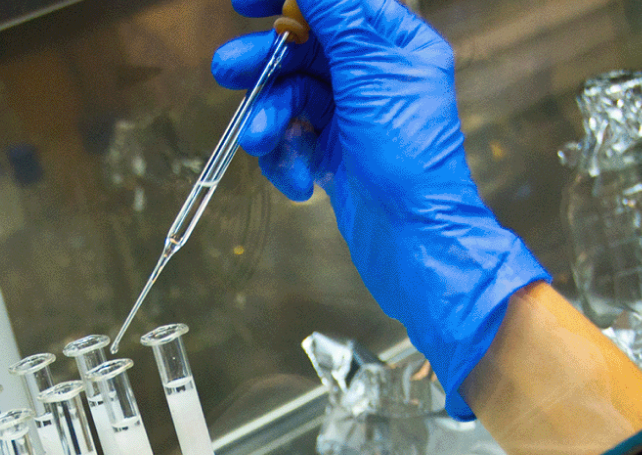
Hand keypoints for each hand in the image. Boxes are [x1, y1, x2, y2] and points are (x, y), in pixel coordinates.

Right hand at [212, 0, 547, 419]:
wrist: (414, 243)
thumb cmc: (409, 161)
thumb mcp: (371, 73)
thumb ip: (337, 14)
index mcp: (395, 44)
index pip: (336, 2)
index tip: (244, 0)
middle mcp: (373, 74)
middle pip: (301, 45)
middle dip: (264, 62)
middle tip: (227, 69)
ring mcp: (351, 113)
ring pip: (288, 93)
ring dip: (269, 117)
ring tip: (258, 140)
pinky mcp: (332, 150)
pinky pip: (289, 135)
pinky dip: (285, 155)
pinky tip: (300, 179)